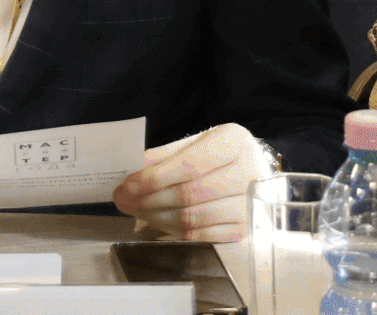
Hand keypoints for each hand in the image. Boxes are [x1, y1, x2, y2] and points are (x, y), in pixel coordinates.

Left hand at [112, 123, 262, 243]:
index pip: (189, 164)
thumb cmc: (219, 153)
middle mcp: (248, 172)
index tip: (128, 184)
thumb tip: (134, 169)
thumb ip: (166, 155)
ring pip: (194, 218)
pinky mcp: (246, 228)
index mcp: (234, 141)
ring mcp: (249, 204)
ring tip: (137, 212)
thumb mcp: (195, 143)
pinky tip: (159, 222)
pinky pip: (204, 236)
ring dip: (157, 218)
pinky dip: (176, 232)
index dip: (155, 177)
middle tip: (123, 200)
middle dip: (149, 200)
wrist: (252, 168)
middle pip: (189, 194)